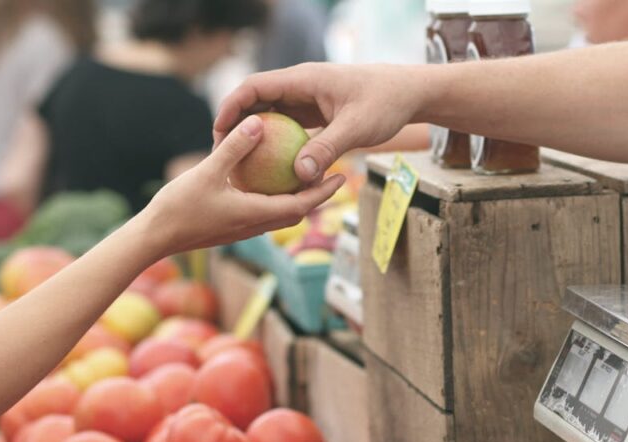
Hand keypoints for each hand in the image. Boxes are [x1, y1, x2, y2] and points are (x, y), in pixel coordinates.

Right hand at [137, 115, 344, 256]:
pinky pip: (261, 212)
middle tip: (332, 174)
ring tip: (305, 175)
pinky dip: (273, 198)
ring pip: (279, 214)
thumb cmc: (178, 207)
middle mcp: (254, 225)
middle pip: (295, 212)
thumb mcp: (207, 172)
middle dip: (316, 195)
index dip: (323, 192)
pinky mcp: (230, 227)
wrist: (153, 238)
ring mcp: (242, 229)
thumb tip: (258, 123)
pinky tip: (266, 180)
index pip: (300, 205)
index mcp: (255, 215)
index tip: (341, 177)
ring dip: (296, 198)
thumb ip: (234, 148)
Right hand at [214, 63, 424, 182]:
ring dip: (255, 136)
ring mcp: (307, 99)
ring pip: (271, 115)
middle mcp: (301, 86)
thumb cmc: (386, 103)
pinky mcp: (316, 113)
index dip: (231, 107)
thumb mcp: (357, 127)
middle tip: (222, 154)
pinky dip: (277, 144)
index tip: (218, 132)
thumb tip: (300, 175)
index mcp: (303, 80)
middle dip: (236, 124)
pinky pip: (288, 127)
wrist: (409, 93)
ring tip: (240, 164)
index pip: (255, 87)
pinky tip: (271, 169)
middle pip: (256, 101)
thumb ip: (327, 149)